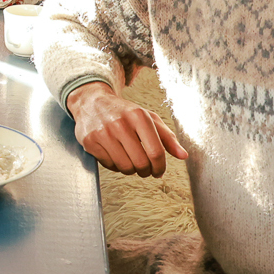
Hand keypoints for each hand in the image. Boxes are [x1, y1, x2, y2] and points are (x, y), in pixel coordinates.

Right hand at [67, 81, 187, 176]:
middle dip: (146, 171)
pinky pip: (109, 166)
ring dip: (131, 170)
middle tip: (145, 169)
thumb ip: (167, 137)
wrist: (91, 102)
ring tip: (130, 161)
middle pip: (141, 163)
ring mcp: (103, 133)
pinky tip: (116, 156)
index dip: (160, 167)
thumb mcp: (147, 118)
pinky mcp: (90, 142)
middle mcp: (120, 123)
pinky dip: (115, 166)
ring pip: (125, 167)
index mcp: (138, 115)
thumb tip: (184, 155)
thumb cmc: (124, 112)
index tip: (159, 171)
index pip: (156, 152)